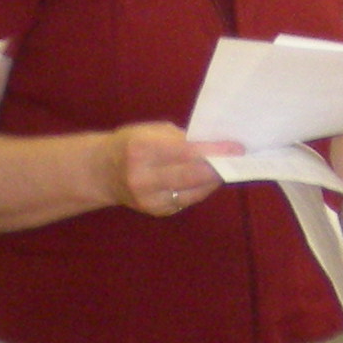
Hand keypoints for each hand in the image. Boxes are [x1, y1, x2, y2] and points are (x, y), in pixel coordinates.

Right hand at [103, 122, 233, 216]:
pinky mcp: (157, 211)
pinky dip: (202, 189)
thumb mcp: (150, 131)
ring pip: (194, 191)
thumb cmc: (131, 144)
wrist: (102, 172)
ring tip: (229, 167)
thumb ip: (180, 139)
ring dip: (214, 179)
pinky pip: (188, 199)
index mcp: (141, 149)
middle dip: (219, 167)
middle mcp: (143, 177)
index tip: (237, 147)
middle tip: (240, 159)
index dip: (214, 151)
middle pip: (192, 175)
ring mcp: (149, 199)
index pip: (186, 151)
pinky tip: (210, 179)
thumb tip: (214, 146)